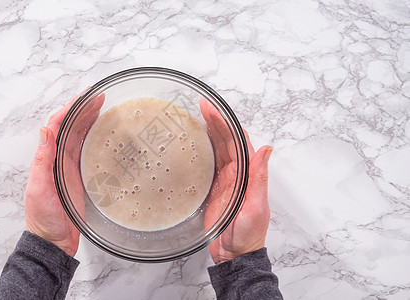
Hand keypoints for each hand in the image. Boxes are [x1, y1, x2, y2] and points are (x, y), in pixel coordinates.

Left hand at [24, 90, 103, 256]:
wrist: (53, 241)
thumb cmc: (43, 218)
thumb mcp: (39, 188)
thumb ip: (42, 159)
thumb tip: (45, 129)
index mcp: (48, 158)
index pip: (58, 125)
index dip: (70, 108)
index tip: (84, 96)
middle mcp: (59, 159)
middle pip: (71, 127)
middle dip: (84, 109)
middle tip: (100, 96)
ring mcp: (70, 167)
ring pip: (80, 136)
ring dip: (90, 119)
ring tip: (104, 106)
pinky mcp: (81, 177)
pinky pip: (88, 151)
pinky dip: (95, 138)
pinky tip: (105, 132)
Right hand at [201, 100, 272, 263]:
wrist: (236, 255)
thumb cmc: (248, 234)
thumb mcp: (256, 206)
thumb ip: (259, 177)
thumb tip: (266, 148)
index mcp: (247, 175)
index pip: (237, 141)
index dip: (226, 123)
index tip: (214, 109)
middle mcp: (236, 175)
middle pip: (225, 142)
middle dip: (214, 122)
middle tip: (201, 106)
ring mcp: (224, 182)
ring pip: (216, 151)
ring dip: (208, 133)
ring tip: (195, 118)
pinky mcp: (213, 191)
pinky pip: (207, 166)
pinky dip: (201, 153)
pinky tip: (193, 145)